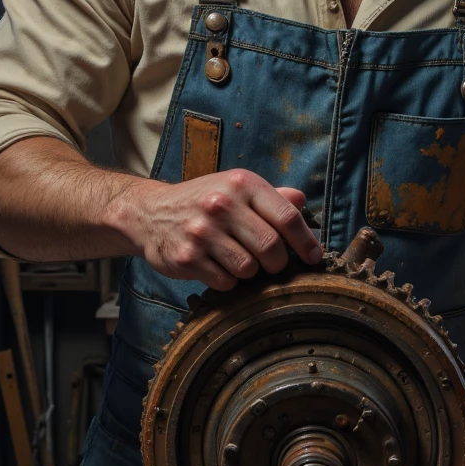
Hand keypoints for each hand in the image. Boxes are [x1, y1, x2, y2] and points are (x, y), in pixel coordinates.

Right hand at [121, 169, 322, 289]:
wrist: (150, 213)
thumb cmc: (202, 201)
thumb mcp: (235, 188)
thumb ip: (270, 197)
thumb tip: (301, 200)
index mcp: (241, 184)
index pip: (287, 217)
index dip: (306, 242)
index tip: (314, 257)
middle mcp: (221, 204)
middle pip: (271, 248)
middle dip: (278, 263)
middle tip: (272, 264)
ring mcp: (202, 232)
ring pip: (248, 269)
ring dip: (249, 272)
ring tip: (238, 260)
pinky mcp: (186, 257)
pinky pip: (224, 282)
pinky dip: (227, 281)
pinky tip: (217, 267)